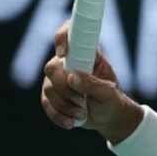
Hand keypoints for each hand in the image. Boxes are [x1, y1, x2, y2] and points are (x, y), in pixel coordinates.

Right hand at [41, 20, 141, 141]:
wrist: (107, 117)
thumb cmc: (111, 100)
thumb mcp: (109, 93)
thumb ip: (93, 84)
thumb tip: (72, 77)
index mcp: (88, 54)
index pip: (70, 33)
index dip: (62, 37)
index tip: (63, 53)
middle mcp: (69, 62)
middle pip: (52, 67)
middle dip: (66, 89)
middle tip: (83, 100)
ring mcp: (57, 78)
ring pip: (48, 88)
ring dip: (65, 105)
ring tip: (83, 112)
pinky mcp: (50, 94)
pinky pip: (45, 103)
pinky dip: (58, 115)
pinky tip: (71, 122)